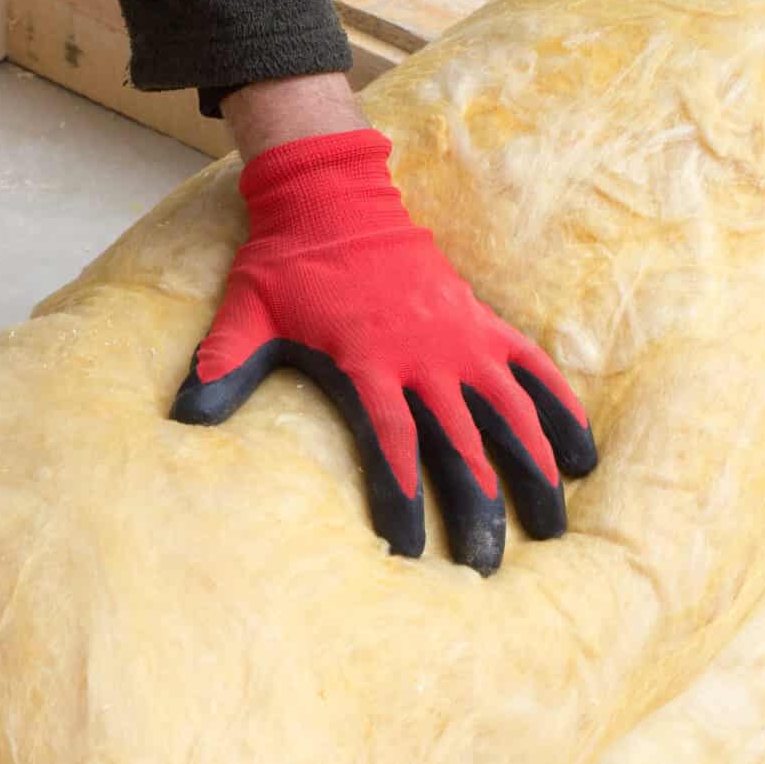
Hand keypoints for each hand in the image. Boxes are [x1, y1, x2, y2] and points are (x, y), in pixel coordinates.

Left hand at [172, 127, 596, 571]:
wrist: (334, 195)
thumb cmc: (284, 264)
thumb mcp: (244, 316)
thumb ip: (219, 369)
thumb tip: (181, 419)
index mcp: (368, 362)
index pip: (393, 447)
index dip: (402, 502)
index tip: (409, 555)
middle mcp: (424, 355)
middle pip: (460, 446)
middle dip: (476, 509)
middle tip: (486, 568)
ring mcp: (460, 338)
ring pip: (510, 415)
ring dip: (535, 470)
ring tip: (554, 527)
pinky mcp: (483, 322)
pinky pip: (533, 370)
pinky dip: (561, 410)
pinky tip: (582, 456)